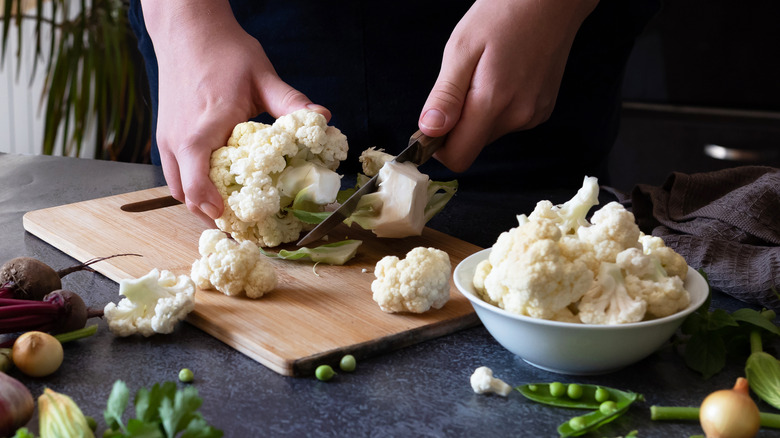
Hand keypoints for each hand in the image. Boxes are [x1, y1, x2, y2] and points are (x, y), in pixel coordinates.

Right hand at [142, 0, 328, 223]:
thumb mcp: (263, 77)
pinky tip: (217, 182)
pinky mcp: (163, 134)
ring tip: (231, 206)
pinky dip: (191, 184)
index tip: (241, 222)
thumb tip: (324, 118)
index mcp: (201, 132)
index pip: (198, 187)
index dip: (217, 211)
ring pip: (177, 188)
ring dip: (200, 201)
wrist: (188, 29)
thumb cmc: (224, 52)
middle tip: (244, 222)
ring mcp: (165, 138)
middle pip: (187, 197)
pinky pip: (173, 172)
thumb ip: (291, 103)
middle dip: (212, 214)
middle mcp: (176, 140)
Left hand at [418, 0, 598, 171]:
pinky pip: (508, 121)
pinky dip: (497, 107)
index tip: (431, 125)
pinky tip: (503, 76)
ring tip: (485, 73)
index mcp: (494, 103)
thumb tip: (429, 131)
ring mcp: (534, 115)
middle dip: (458, 124)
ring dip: (478, 113)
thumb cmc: (504, 13)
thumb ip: (446, 95)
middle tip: (460, 83)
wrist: (552, 0)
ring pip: (489, 133)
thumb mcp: (462, 48)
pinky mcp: (543, 109)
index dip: (438, 147)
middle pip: (473, 144)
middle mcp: (518, 117)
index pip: (459, 157)